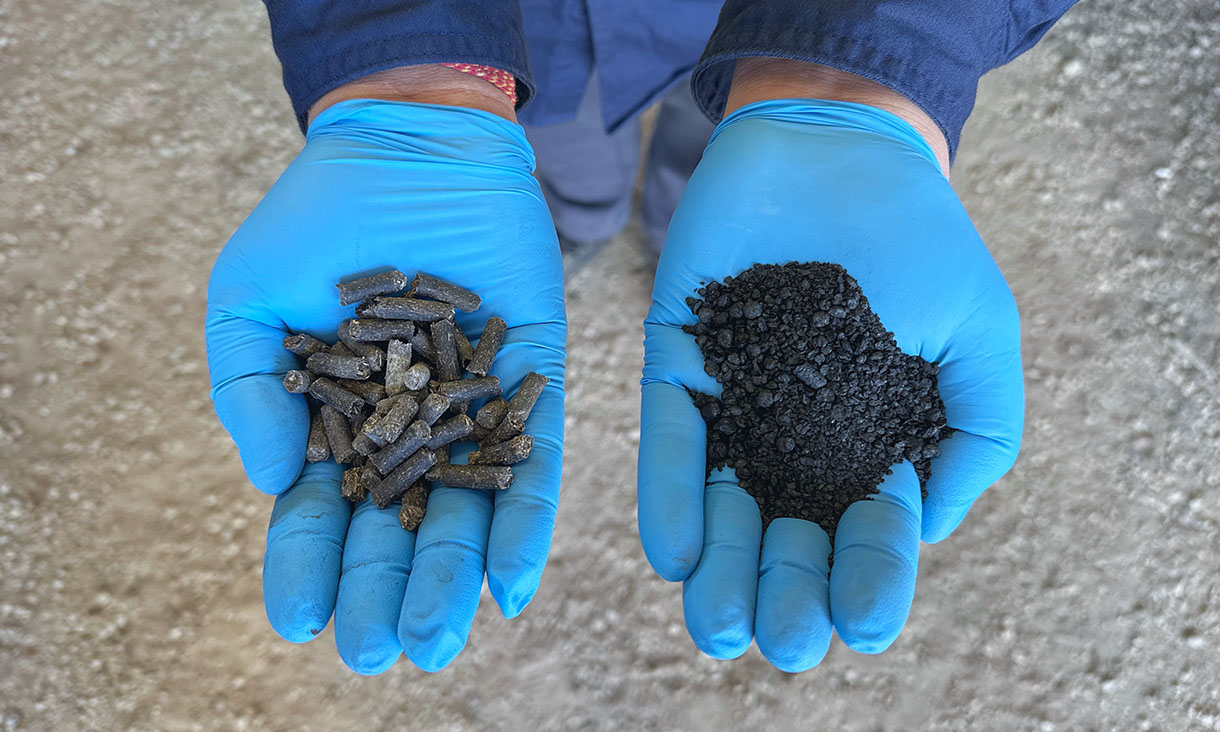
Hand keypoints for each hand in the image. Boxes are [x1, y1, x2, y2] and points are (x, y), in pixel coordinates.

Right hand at [206, 98, 564, 673]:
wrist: (412, 143)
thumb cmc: (318, 218)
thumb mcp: (248, 298)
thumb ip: (250, 392)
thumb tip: (276, 487)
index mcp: (338, 423)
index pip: (321, 514)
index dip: (308, 566)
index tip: (300, 620)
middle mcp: (410, 431)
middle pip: (398, 528)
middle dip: (384, 591)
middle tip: (376, 652)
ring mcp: (473, 412)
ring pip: (467, 512)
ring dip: (454, 578)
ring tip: (436, 637)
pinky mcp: (532, 383)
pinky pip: (534, 463)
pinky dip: (524, 521)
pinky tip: (513, 584)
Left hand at [638, 99, 1022, 670]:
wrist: (839, 143)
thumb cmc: (919, 236)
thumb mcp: (981, 333)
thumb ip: (979, 430)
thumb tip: (926, 522)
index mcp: (872, 444)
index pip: (868, 537)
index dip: (870, 582)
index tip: (867, 621)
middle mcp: (798, 439)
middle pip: (788, 539)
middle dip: (788, 595)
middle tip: (785, 638)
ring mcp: (736, 403)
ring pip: (721, 506)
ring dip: (722, 571)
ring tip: (721, 621)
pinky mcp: (681, 363)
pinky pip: (670, 438)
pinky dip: (670, 493)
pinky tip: (678, 550)